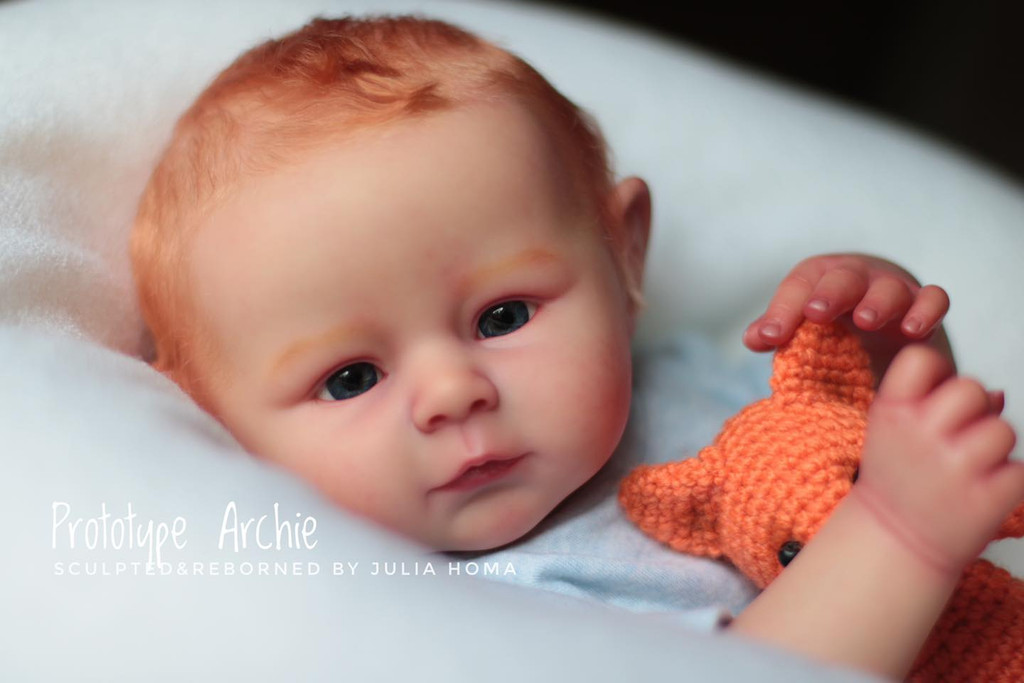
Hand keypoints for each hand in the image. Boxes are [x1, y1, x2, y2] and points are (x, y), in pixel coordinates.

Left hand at [744, 253, 951, 376]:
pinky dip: (927, 310)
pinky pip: (933, 300)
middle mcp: (856, 278)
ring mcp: (893, 290)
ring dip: (878, 302)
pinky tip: (914, 331)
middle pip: (844, 278)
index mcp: (818, 280)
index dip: (782, 311)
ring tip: (866, 320)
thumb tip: (753, 338)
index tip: (770, 337)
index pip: (798, 287)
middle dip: (830, 293)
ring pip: (890, 288)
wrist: (884, 322)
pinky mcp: (925, 307)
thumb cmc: (830, 324)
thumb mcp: (800, 326)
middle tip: (816, 312)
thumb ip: (778, 332)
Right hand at [851, 345, 1020, 575]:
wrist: (894, 542)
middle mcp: (919, 434)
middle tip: (959, 434)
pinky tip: (982, 489)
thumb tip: (998, 395)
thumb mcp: (895, 432)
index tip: (935, 393)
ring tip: (972, 466)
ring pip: (1002, 430)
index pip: (921, 359)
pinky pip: (1020, 470)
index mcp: (891, 413)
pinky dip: (1008, 479)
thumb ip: (934, 403)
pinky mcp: (986, 499)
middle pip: (970, 388)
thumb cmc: (898, 481)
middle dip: (974, 409)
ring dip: (995, 446)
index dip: (938, 372)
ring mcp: (953, 467)